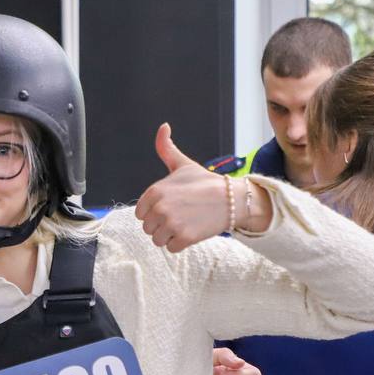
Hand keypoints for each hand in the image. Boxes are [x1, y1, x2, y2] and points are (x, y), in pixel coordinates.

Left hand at [134, 123, 235, 251]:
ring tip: (186, 223)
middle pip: (148, 228)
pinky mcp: (184, 238)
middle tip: (181, 215)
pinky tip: (192, 231)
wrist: (232, 199)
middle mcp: (160, 208)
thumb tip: (163, 126)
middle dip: (162, 224)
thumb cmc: (205, 182)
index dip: (155, 212)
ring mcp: (172, 224)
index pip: (141, 213)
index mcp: (155, 191)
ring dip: (170, 235)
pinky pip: (171, 248)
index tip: (171, 206)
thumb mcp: (183, 164)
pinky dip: (181, 244)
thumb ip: (166, 148)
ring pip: (157, 240)